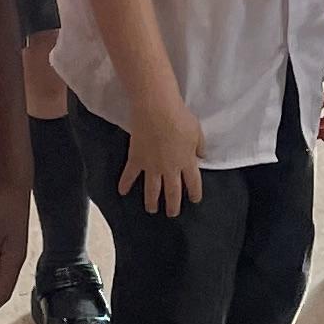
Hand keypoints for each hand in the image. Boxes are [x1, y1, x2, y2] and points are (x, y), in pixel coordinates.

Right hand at [116, 97, 203, 216]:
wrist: (157, 110)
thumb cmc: (180, 117)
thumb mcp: (197, 131)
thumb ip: (200, 146)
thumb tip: (201, 155)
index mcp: (187, 162)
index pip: (193, 183)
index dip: (195, 194)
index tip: (194, 200)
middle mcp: (170, 169)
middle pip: (173, 192)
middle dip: (173, 205)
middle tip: (172, 214)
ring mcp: (152, 166)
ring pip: (152, 190)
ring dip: (151, 201)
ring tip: (151, 209)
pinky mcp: (136, 159)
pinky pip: (130, 174)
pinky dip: (125, 184)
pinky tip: (122, 192)